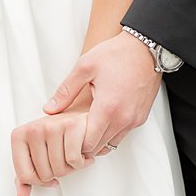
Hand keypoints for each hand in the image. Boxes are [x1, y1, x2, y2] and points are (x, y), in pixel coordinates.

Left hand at [11, 86, 94, 195]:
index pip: (25, 176)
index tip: (49, 176)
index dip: (39, 182)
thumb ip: (26, 178)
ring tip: (74, 156)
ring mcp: (52, 126)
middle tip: (64, 162)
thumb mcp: (36, 155)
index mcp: (19, 135)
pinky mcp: (71, 125)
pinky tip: (83, 154)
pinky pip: (74, 161)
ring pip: (60, 169)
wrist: (81, 116)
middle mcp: (33, 128)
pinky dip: (82, 163)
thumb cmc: (57, 138)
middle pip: (44, 175)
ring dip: (72, 169)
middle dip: (58, 175)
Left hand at [43, 33, 160, 161]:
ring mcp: (134, 120)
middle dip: (84, 146)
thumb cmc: (116, 54)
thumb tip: (49, 109)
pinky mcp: (141, 117)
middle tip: (71, 137)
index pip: (88, 143)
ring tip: (85, 129)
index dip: (74, 146)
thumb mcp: (84, 67)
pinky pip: (123, 134)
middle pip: (99, 147)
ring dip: (98, 141)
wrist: (146, 48)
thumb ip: (66, 91)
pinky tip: (101, 121)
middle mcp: (123, 119)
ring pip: (112, 143)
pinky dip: (111, 133)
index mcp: (107, 108)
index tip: (66, 138)